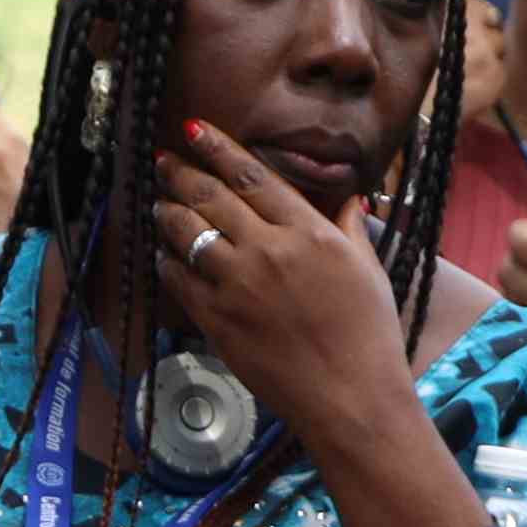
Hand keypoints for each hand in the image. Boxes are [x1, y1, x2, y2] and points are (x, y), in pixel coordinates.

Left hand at [150, 122, 418, 443]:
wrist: (350, 396)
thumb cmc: (368, 334)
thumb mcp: (367, 269)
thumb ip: (348, 227)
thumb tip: (349, 195)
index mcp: (307, 232)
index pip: (252, 176)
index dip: (218, 148)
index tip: (194, 130)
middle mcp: (268, 250)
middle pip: (210, 197)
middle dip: (180, 173)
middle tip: (162, 160)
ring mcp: (237, 285)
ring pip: (186, 233)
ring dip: (167, 212)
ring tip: (159, 202)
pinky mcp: (216, 320)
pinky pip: (178, 279)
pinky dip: (167, 260)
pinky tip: (164, 254)